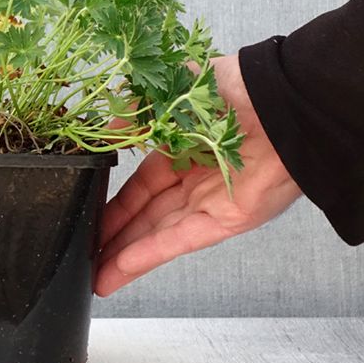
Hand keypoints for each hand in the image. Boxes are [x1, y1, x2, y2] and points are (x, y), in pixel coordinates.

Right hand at [94, 53, 302, 296]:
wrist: (279, 101)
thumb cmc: (232, 88)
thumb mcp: (169, 95)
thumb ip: (134, 115)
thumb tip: (106, 133)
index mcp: (182, 148)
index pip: (140, 185)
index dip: (114, 203)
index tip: (87, 215)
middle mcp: (196, 179)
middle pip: (146, 215)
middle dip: (115, 236)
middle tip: (84, 253)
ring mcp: (211, 201)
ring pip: (158, 233)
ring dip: (126, 254)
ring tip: (94, 274)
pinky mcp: (227, 219)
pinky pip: (180, 239)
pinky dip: (149, 254)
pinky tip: (119, 267)